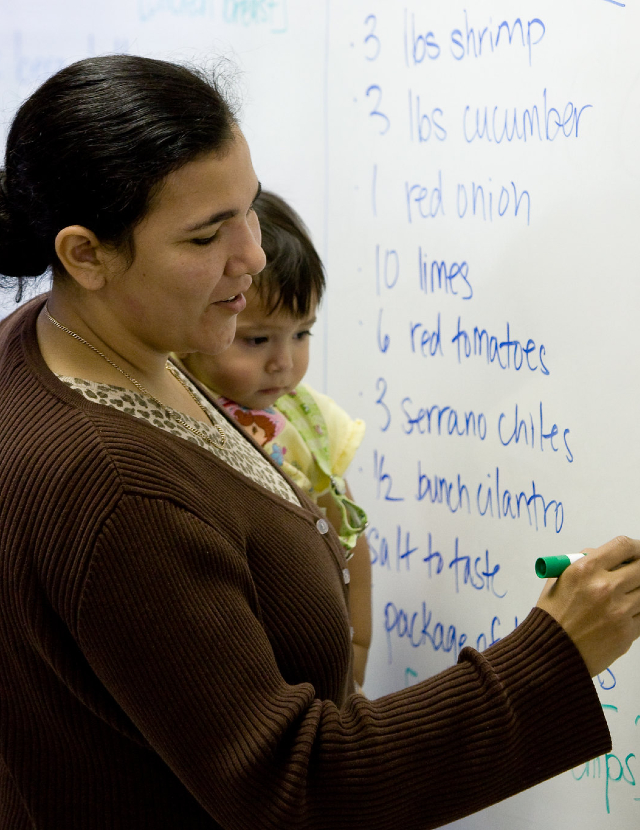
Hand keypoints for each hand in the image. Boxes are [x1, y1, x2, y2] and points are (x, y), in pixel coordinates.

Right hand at [536, 536, 639, 676]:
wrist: (549, 653)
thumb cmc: (553, 615)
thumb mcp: (559, 580)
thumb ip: (584, 564)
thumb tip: (607, 555)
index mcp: (585, 569)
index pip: (623, 546)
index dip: (636, 546)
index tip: (638, 550)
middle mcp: (604, 587)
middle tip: (636, 572)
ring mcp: (619, 611)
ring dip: (637, 592)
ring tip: (624, 596)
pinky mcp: (627, 632)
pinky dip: (637, 612)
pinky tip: (623, 613)